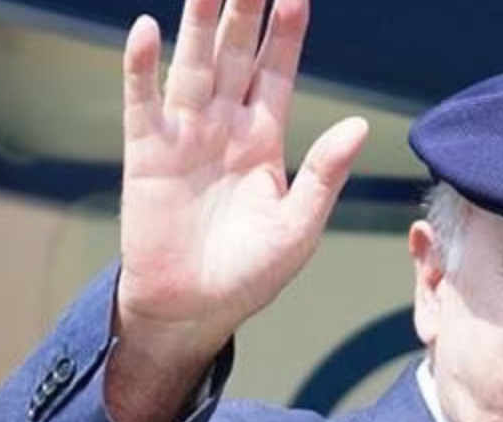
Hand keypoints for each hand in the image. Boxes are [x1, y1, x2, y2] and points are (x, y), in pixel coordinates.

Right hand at [117, 0, 367, 366]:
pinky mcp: (145, 154)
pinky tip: (144, 28)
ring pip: (194, 64)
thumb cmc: (249, 274)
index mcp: (264, 140)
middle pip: (237, 54)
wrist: (192, 310)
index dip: (288, 32)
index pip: (278, 72)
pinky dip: (141, 66)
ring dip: (200, 21)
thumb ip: (325, 175)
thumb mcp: (298, 228)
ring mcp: (184, 136)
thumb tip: (361, 125)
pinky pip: (142, 102)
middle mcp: (224, 127)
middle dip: (245, 8)